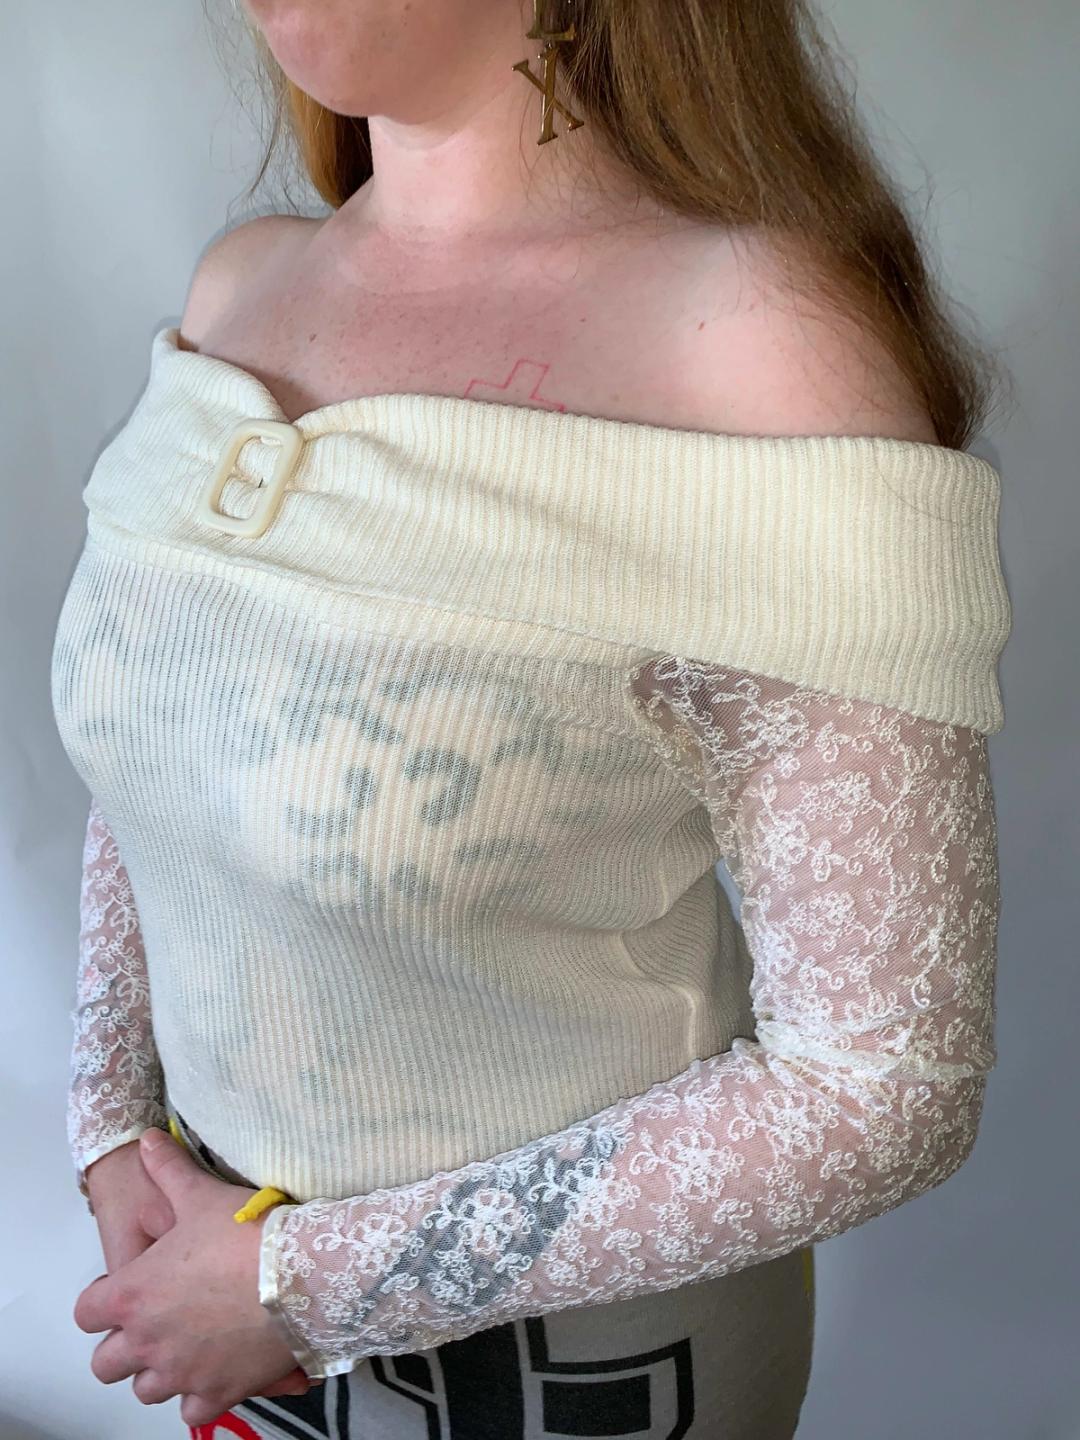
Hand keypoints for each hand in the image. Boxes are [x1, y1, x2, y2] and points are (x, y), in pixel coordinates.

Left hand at [73, 1127, 319, 1426]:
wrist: (301, 1274)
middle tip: (155, 1321)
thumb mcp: (201, 1193)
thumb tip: (147, 1139)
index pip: (86, 1313)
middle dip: (123, 1345)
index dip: (103, 1299)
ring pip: (145, 1390)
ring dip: (158, 1371)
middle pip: (106, 1364)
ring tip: (185, 1346)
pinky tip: (216, 1369)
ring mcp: (180, 1373)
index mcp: (132, 1294)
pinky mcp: (216, 1394)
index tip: (129, 1288)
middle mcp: (146, 1342)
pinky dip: (199, 1394)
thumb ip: (168, 1168)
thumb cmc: (244, 1233)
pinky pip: (191, 1411)